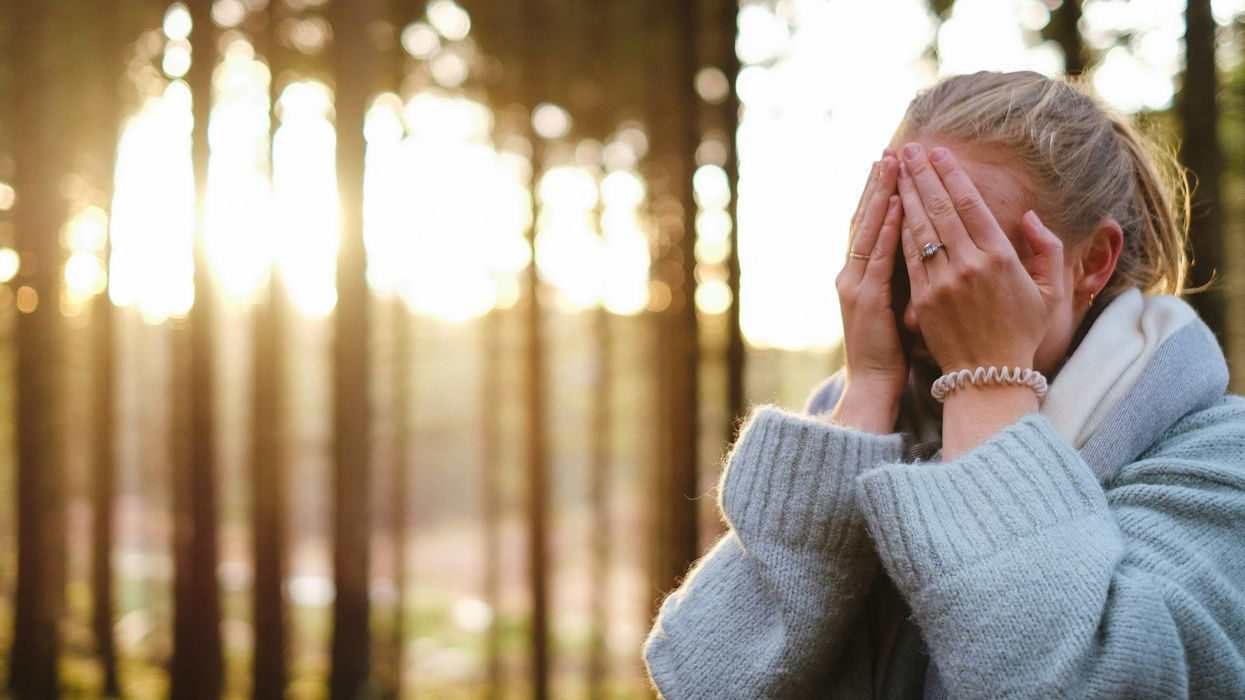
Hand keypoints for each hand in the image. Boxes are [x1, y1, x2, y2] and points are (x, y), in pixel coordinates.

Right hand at [829, 150, 904, 433]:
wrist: (871, 388)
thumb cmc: (889, 355)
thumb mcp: (892, 310)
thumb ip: (900, 280)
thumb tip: (918, 253)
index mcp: (859, 276)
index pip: (870, 226)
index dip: (880, 194)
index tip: (893, 165)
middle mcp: (851, 274)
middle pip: (865, 218)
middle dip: (878, 183)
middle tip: (891, 151)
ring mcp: (856, 284)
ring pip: (868, 229)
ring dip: (881, 194)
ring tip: (893, 163)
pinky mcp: (866, 298)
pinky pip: (879, 256)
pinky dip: (889, 227)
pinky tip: (901, 204)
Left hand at [895, 143, 1063, 372]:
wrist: (988, 377)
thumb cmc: (1021, 333)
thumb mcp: (1049, 292)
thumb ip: (1045, 249)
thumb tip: (1028, 216)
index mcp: (1001, 259)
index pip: (971, 206)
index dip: (952, 176)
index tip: (939, 153)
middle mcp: (970, 266)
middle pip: (940, 210)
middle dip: (922, 175)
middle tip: (909, 149)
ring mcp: (943, 282)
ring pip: (920, 229)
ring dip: (906, 196)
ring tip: (896, 170)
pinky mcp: (922, 299)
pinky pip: (908, 256)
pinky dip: (899, 229)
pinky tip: (892, 209)